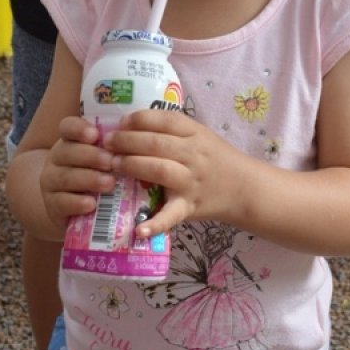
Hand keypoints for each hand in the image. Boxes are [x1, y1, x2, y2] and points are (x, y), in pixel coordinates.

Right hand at [39, 115, 118, 229]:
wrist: (72, 207)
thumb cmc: (95, 176)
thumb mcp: (103, 159)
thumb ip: (113, 148)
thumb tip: (140, 139)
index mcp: (69, 141)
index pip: (67, 127)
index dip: (79, 129)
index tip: (95, 135)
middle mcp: (56, 159)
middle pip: (67, 152)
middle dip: (91, 156)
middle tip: (111, 162)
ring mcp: (51, 182)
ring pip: (65, 177)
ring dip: (89, 179)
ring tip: (109, 183)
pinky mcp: (52, 206)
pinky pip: (61, 202)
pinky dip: (77, 203)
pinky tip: (91, 204)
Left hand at [103, 108, 252, 235]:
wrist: (243, 187)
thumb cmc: (215, 158)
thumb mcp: (200, 136)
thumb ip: (171, 130)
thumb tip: (130, 124)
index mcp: (195, 133)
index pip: (165, 120)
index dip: (139, 119)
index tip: (120, 122)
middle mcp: (194, 154)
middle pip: (156, 143)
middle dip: (126, 141)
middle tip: (106, 144)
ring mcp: (191, 181)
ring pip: (159, 169)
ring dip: (132, 165)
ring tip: (113, 165)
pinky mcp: (189, 207)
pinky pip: (170, 215)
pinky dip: (154, 224)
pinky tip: (137, 229)